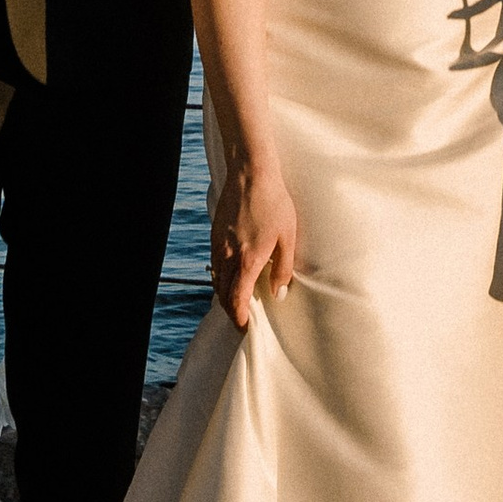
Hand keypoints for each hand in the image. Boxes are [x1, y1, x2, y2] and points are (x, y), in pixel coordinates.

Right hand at [211, 158, 298, 329]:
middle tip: (242, 319)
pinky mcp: (215, 234)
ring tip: (237, 301)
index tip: (245, 327)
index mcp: (247, 260)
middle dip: (231, 311)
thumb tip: (279, 293)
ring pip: (217, 280)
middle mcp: (228, 256)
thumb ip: (283, 268)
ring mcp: (218, 245)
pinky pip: (214, 264)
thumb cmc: (274, 203)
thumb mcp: (288, 236)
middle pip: (223, 294)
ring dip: (225, 295)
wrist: (250, 173)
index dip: (239, 318)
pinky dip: (220, 278)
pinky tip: (230, 276)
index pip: (237, 300)